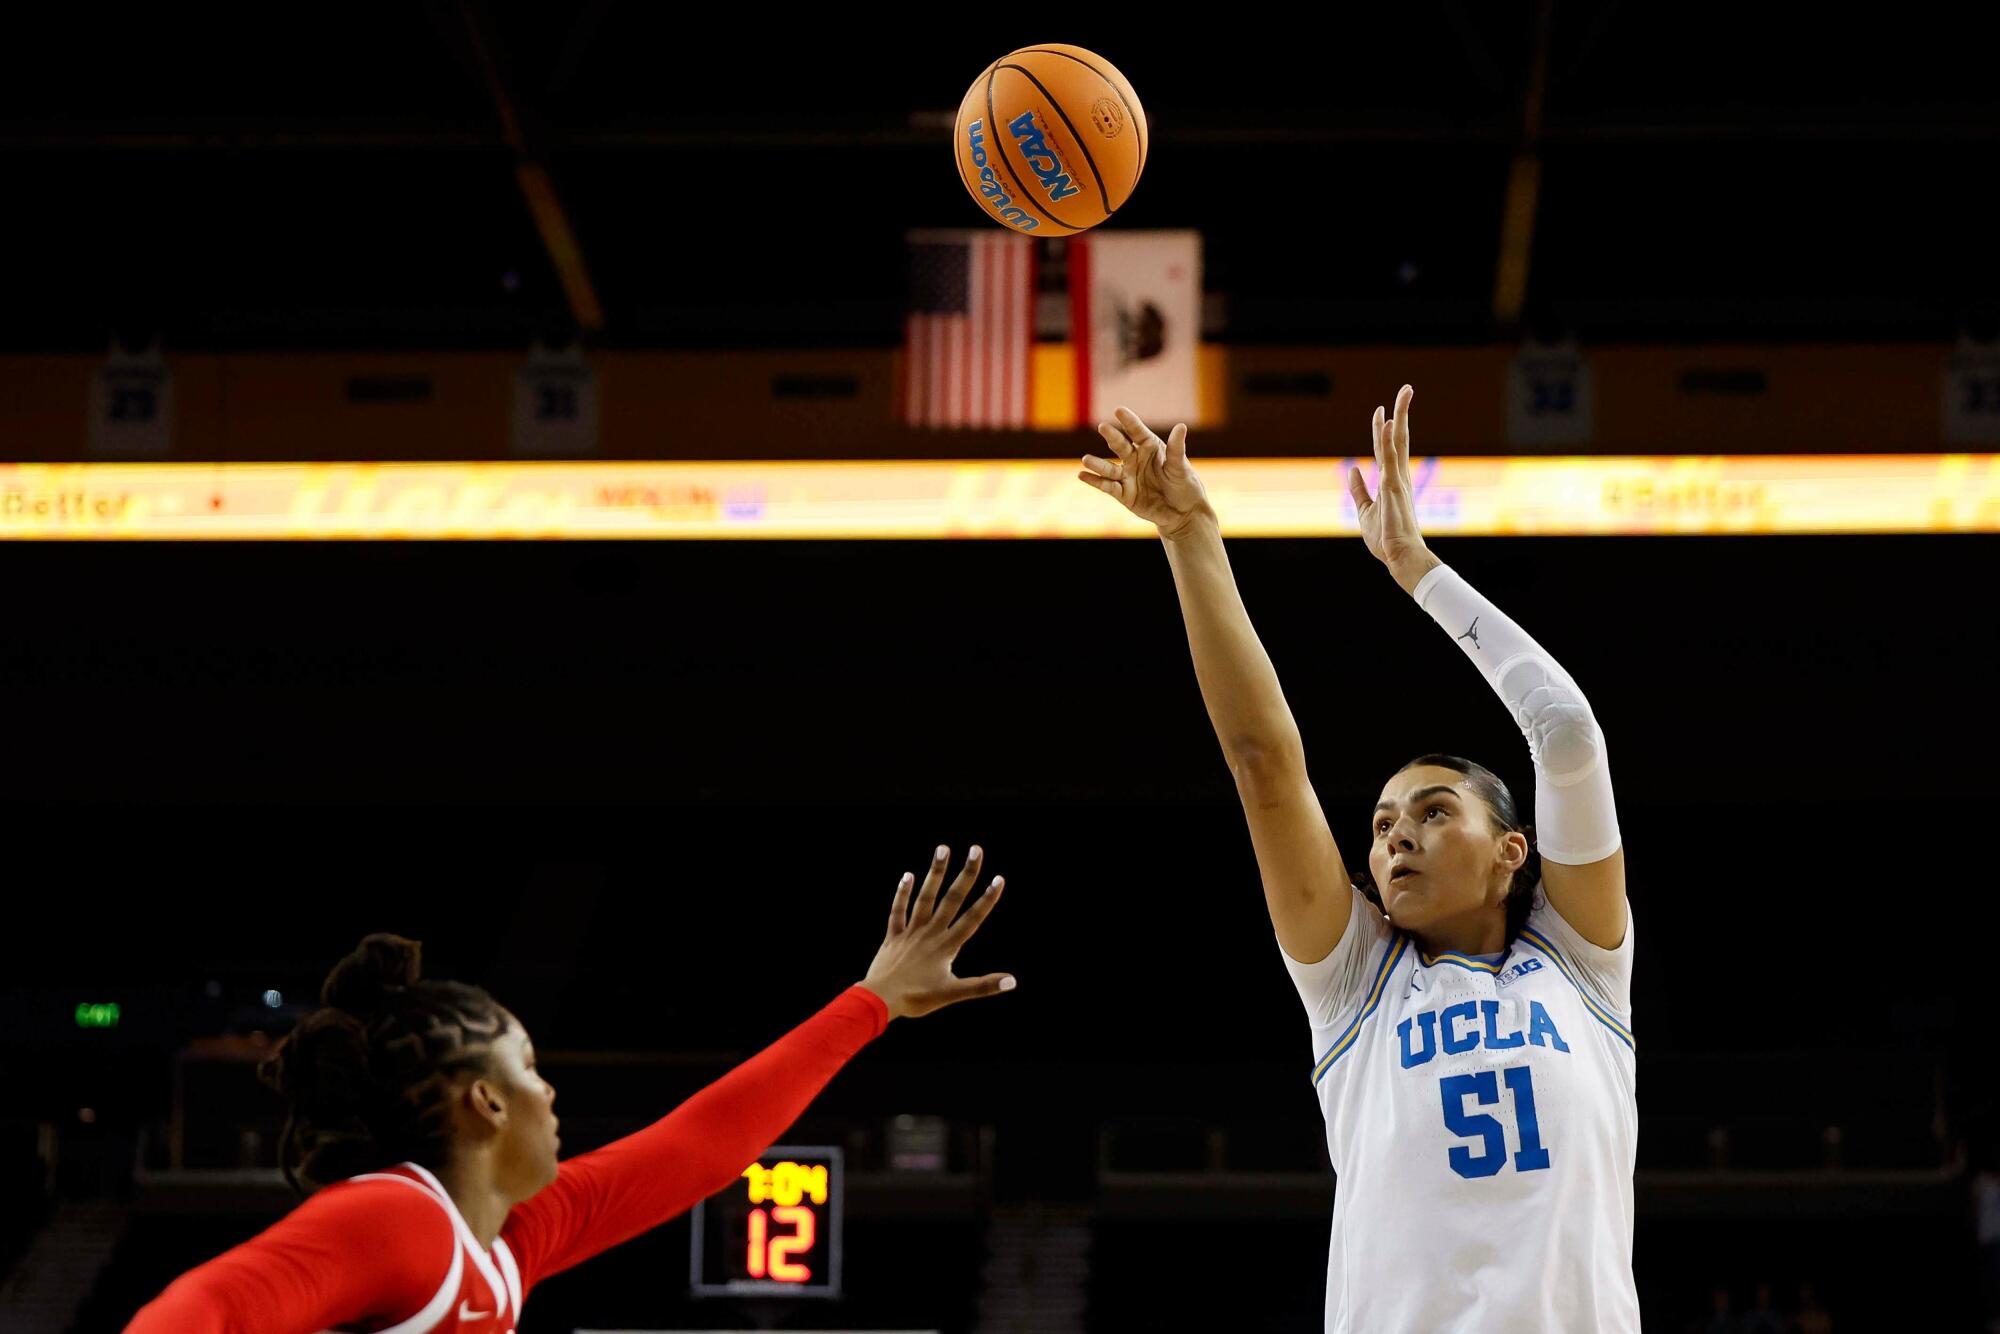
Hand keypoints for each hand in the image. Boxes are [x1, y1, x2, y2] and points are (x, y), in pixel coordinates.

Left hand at [860, 845, 1012, 1019]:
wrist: (880, 999)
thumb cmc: (917, 999)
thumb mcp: (953, 994)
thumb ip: (983, 986)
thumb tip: (1012, 981)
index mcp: (947, 946)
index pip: (972, 918)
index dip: (987, 899)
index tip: (998, 878)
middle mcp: (930, 933)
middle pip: (952, 899)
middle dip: (966, 874)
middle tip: (976, 850)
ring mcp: (911, 932)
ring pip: (926, 897)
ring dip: (935, 873)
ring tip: (943, 849)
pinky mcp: (893, 936)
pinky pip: (898, 911)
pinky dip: (902, 893)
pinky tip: (908, 875)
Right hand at [1076, 407, 1210, 538]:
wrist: (1182, 513)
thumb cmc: (1184, 486)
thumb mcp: (1181, 468)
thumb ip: (1176, 450)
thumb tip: (1181, 426)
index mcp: (1151, 447)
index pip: (1138, 432)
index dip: (1129, 422)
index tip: (1119, 410)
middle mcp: (1136, 459)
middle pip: (1121, 446)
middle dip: (1112, 436)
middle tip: (1103, 427)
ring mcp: (1128, 476)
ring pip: (1110, 468)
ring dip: (1098, 464)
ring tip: (1086, 459)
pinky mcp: (1123, 494)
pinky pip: (1107, 486)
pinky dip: (1094, 481)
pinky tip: (1082, 475)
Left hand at [1347, 384, 1440, 592]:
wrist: (1399, 557)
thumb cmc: (1385, 539)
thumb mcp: (1365, 510)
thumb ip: (1359, 490)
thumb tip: (1354, 469)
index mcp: (1393, 481)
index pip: (1389, 448)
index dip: (1385, 428)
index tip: (1383, 410)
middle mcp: (1398, 476)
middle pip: (1399, 437)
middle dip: (1401, 412)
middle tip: (1406, 389)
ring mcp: (1397, 480)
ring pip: (1398, 441)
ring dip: (1400, 416)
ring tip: (1404, 392)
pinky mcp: (1392, 488)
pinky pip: (1389, 459)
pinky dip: (1388, 440)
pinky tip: (1387, 422)